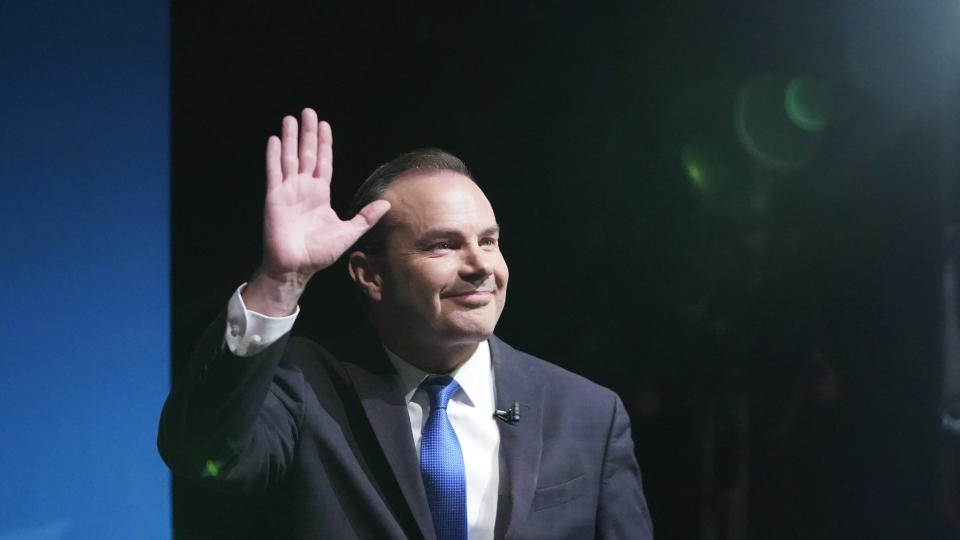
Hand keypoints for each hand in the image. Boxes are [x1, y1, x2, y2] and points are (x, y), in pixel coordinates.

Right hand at [244, 108, 389, 314]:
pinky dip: (274, 156)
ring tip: (291, 118)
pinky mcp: (274, 197)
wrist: (296, 266)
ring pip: (289, 158)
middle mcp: (304, 188)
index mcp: (320, 194)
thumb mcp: (348, 232)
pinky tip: (275, 139)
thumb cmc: (319, 253)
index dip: (324, 144)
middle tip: (308, 112)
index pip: (323, 162)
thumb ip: (365, 217)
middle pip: (306, 154)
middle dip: (308, 133)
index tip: (324, 126)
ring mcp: (288, 191)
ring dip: (290, 138)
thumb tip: (387, 204)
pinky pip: (274, 172)